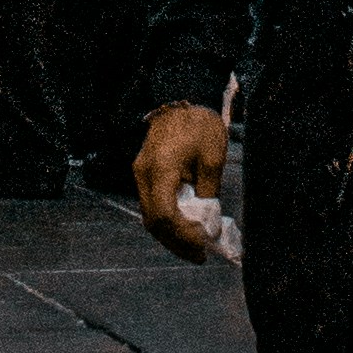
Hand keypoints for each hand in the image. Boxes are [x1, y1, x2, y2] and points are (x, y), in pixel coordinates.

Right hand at [135, 101, 229, 250]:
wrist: (178, 97)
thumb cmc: (199, 125)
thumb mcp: (212, 157)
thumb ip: (208, 192)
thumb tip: (208, 223)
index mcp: (160, 168)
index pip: (164, 214)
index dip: (183, 234)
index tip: (204, 243)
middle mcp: (143, 174)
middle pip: (153, 221)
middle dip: (176, 243)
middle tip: (200, 255)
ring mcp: (140, 174)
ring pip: (150, 217)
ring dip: (171, 236)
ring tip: (194, 248)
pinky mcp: (144, 174)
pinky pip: (151, 206)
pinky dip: (167, 222)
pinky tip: (184, 229)